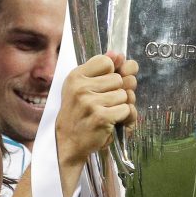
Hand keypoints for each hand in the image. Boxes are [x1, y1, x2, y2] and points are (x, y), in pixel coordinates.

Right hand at [56, 53, 137, 168]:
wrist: (68, 142)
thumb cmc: (78, 114)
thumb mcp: (83, 88)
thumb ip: (101, 70)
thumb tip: (118, 54)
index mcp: (75, 76)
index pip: (106, 62)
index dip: (111, 73)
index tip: (103, 85)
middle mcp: (81, 87)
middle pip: (118, 79)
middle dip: (118, 91)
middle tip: (106, 103)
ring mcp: (90, 102)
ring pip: (124, 94)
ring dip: (121, 105)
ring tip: (107, 113)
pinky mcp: (101, 117)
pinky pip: (127, 109)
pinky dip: (124, 117)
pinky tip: (112, 121)